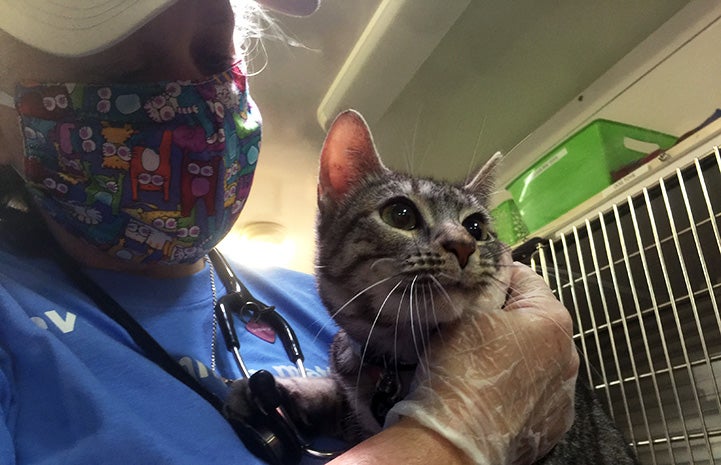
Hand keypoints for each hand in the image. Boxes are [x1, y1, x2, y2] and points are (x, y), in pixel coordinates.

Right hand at [388, 261, 578, 464]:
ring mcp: (564, 394)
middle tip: (468, 329)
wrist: (456, 440)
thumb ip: (487, 277)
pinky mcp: (553, 424)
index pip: (525, 277)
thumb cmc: (460, 373)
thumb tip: (497, 256)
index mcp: (552, 320)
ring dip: (512, 353)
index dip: (494, 278)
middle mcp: (569, 355)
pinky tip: (490, 390)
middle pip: (532, 318)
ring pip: (534, 356)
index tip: (472, 289)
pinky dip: (516, 387)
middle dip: (504, 318)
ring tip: (477, 364)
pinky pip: (535, 391)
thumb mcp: (468, 310)